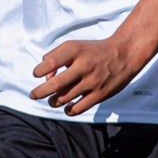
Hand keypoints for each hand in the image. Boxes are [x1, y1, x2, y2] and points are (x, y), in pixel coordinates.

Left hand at [29, 38, 144, 116]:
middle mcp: (84, 66)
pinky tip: (66, 107)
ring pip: (65, 98)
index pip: (50, 62)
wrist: (123, 54)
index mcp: (75, 51)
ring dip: (53, 102)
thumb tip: (45, 77)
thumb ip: (55, 57)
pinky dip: (68, 110)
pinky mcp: (100, 94)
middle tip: (33, 95)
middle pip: (56, 85)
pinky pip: (78, 108)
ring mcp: (92, 81)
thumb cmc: (92, 51)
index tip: (37, 74)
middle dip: (40, 92)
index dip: (39, 71)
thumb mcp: (74, 46)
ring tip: (52, 100)